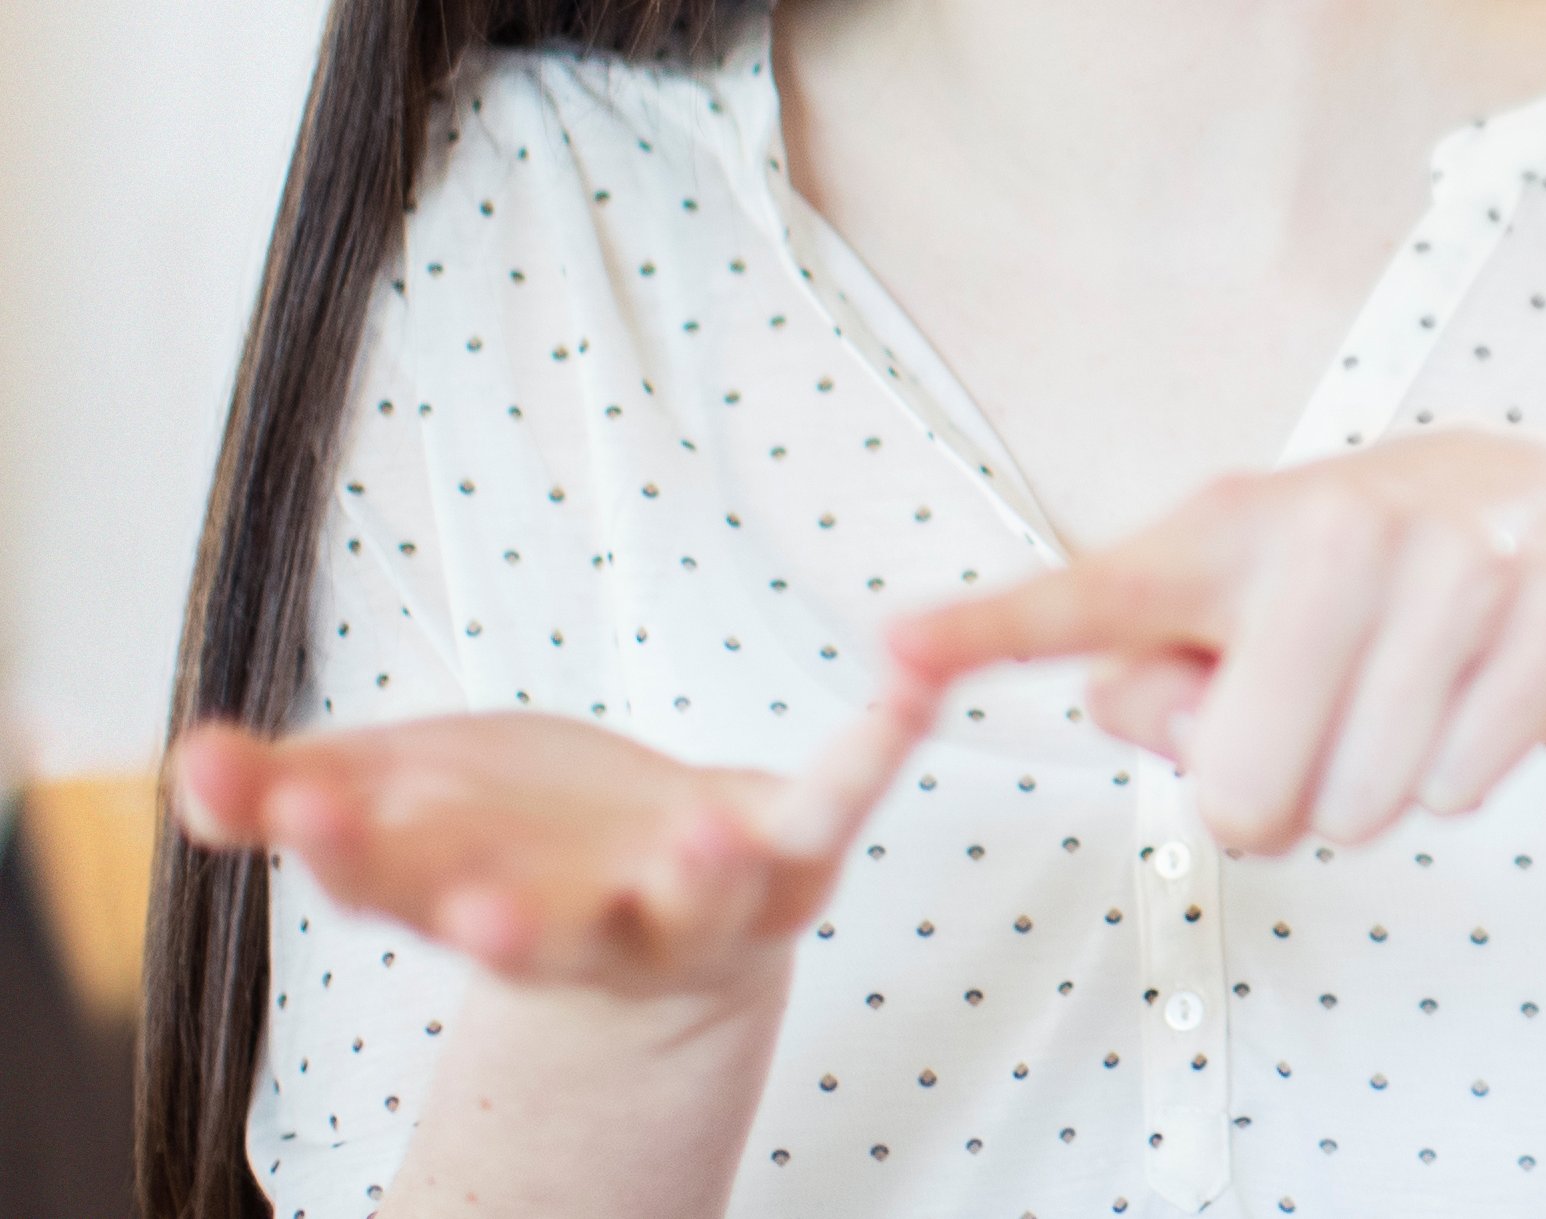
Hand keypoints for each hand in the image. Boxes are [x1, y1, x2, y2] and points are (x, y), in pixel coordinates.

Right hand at [167, 672, 945, 995]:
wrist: (653, 891)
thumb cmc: (505, 833)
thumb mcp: (384, 801)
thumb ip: (284, 793)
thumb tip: (190, 769)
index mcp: (468, 900)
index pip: (389, 888)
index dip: (346, 851)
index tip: (304, 808)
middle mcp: (586, 923)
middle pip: (538, 933)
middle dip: (507, 920)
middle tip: (473, 905)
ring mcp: (699, 903)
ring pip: (697, 905)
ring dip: (698, 879)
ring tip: (699, 839)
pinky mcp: (794, 856)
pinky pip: (839, 801)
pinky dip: (877, 747)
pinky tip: (914, 685)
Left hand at [888, 430, 1545, 851]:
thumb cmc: (1358, 594)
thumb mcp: (1238, 619)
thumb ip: (1156, 686)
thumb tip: (1150, 722)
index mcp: (1225, 533)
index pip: (1095, 597)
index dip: (990, 631)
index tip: (893, 650)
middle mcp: (1335, 531)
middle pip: (1245, 795)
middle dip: (1280, 805)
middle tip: (1322, 731)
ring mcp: (1453, 568)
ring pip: (1363, 806)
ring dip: (1379, 792)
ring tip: (1404, 705)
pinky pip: (1463, 784)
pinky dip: (1463, 780)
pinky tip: (1476, 705)